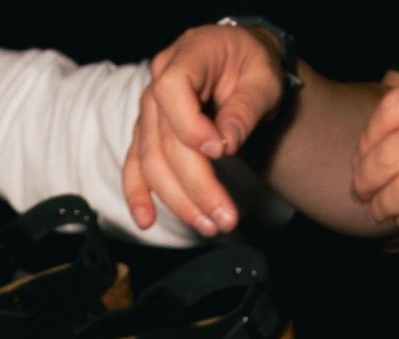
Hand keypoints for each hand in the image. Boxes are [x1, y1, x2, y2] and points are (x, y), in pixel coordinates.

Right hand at [124, 21, 282, 235]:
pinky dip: (138, 195)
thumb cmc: (252, 67)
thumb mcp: (264, 79)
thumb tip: (228, 142)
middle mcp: (159, 81)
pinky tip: (146, 220)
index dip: (190, 124)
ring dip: (178, 201)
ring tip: (209, 225)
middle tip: (224, 217)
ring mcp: (149, 111)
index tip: (219, 151)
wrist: (240, 66)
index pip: (173, 88)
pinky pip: (135, 167)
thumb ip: (246, 107)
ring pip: (152, 162)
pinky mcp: (146, 136)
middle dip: (195, 184)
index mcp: (189, 54)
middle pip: (165, 139)